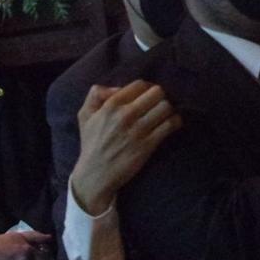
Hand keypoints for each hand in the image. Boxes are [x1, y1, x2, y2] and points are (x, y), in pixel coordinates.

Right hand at [69, 81, 181, 215]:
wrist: (95, 175)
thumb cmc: (91, 144)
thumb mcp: (85, 114)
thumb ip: (96, 94)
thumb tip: (118, 88)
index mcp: (111, 104)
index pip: (140, 85)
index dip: (147, 89)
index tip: (148, 97)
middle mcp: (126, 114)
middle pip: (157, 93)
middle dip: (159, 97)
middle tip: (158, 105)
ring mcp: (138, 130)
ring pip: (166, 107)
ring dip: (168, 110)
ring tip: (165, 115)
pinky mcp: (148, 145)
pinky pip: (170, 125)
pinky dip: (175, 122)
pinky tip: (172, 125)